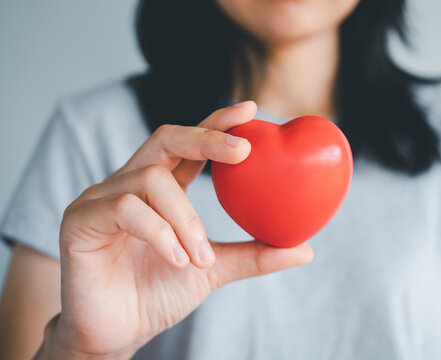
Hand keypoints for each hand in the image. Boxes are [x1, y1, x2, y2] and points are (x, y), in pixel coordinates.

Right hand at [44, 101, 313, 358]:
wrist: (117, 334)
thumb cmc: (158, 295)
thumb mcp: (214, 270)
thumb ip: (253, 255)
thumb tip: (306, 249)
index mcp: (160, 189)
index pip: (188, 144)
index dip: (216, 124)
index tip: (250, 111)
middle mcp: (129, 184)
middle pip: (166, 138)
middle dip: (206, 138)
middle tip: (244, 151)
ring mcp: (101, 198)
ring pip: (151, 179)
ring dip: (186, 218)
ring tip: (200, 256)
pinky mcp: (80, 220)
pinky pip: (125, 208)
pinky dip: (160, 233)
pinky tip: (178, 260)